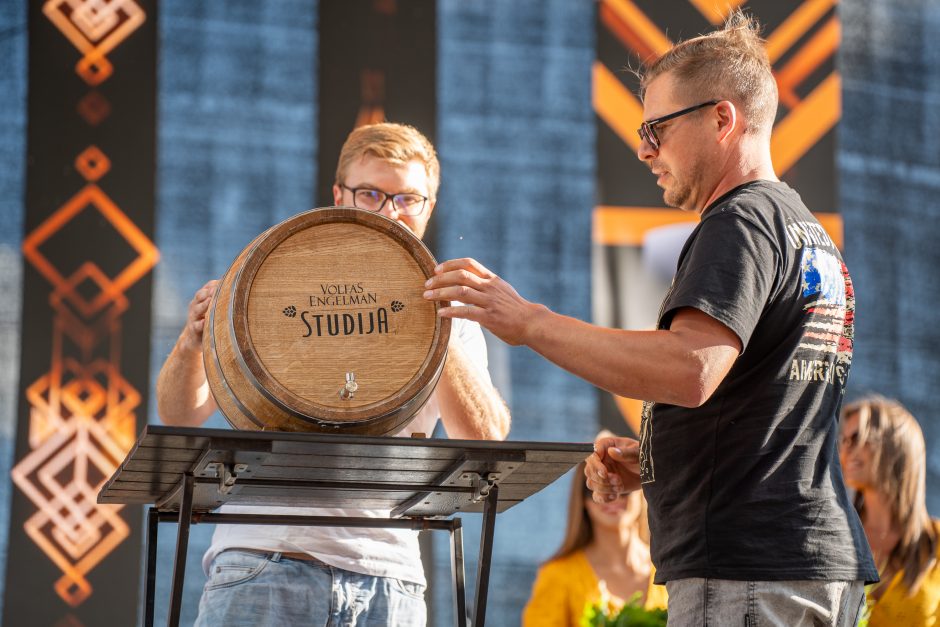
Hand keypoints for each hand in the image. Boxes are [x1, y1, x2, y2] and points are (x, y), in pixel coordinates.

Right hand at [180, 280, 217, 351]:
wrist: (194, 339)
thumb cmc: (209, 318)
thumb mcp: (213, 306)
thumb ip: (222, 296)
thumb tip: (239, 283)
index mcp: (202, 298)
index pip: (207, 287)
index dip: (214, 284)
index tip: (224, 281)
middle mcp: (195, 305)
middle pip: (200, 295)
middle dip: (208, 292)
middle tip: (215, 290)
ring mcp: (193, 317)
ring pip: (197, 309)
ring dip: (204, 305)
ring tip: (210, 301)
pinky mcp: (194, 329)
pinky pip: (196, 326)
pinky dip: (200, 324)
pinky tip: (204, 322)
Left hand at [422, 258, 543, 345]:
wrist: (531, 323)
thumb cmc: (515, 309)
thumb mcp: (501, 291)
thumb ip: (486, 286)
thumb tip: (468, 286)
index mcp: (491, 279)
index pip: (468, 263)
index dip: (450, 264)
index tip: (437, 269)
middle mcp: (489, 287)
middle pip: (460, 275)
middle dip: (440, 278)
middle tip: (427, 284)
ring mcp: (489, 301)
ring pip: (460, 291)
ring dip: (441, 293)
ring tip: (427, 297)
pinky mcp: (489, 317)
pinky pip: (466, 311)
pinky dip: (451, 311)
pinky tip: (440, 313)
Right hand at [584, 436, 640, 501]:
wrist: (649, 473)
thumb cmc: (643, 457)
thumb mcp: (637, 453)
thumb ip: (626, 452)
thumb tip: (612, 451)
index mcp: (605, 447)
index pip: (592, 456)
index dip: (596, 466)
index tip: (605, 474)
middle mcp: (600, 460)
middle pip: (589, 471)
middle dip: (602, 479)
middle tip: (618, 480)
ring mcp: (601, 474)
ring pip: (591, 484)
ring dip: (604, 488)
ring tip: (620, 487)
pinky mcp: (605, 487)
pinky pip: (596, 495)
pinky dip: (604, 498)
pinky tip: (615, 496)